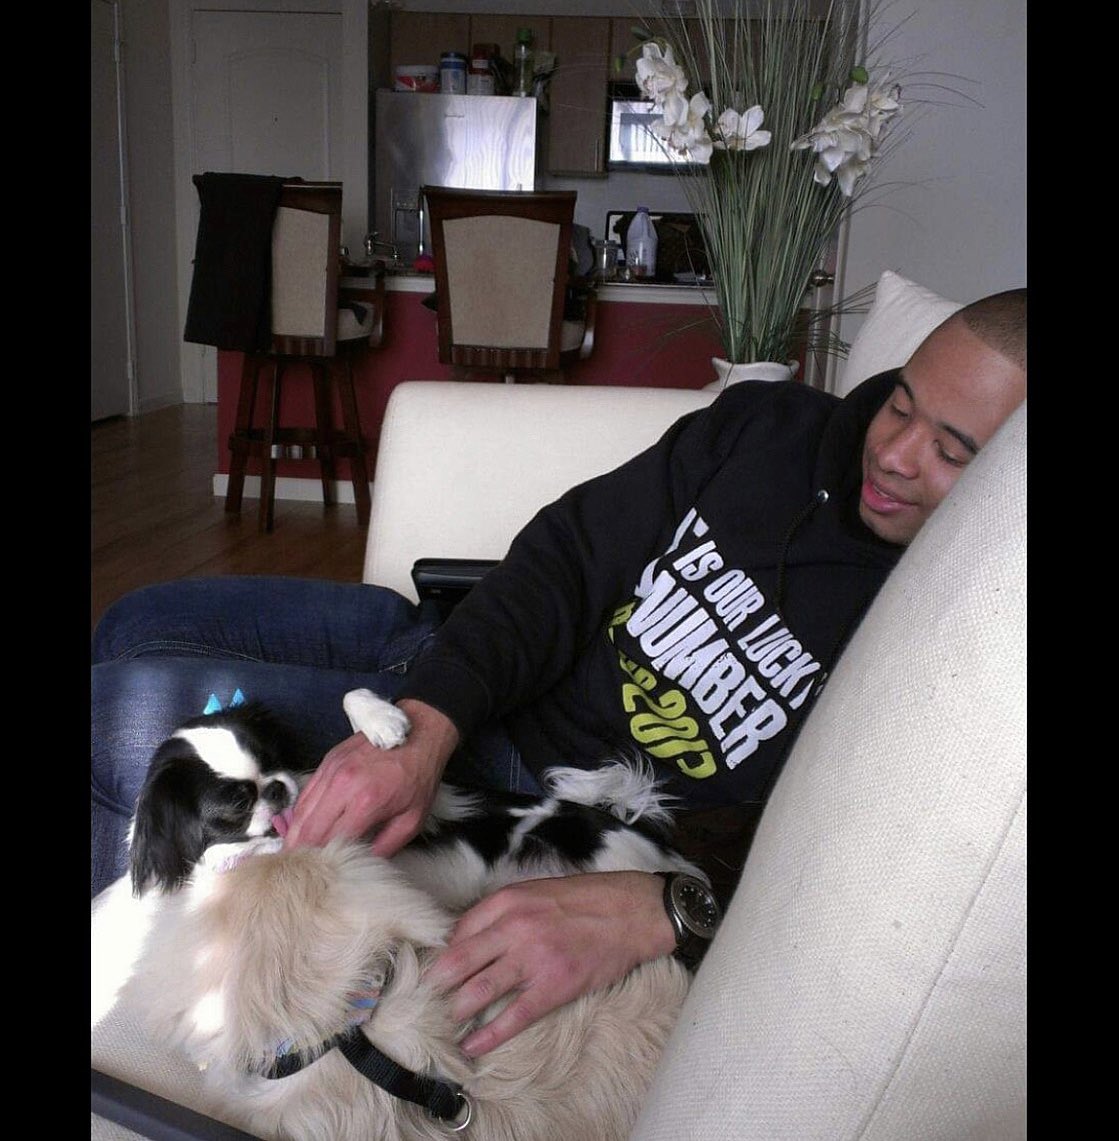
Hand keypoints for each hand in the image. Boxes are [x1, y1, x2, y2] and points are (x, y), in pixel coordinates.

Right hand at [282, 699, 458, 856]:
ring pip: (301, 812)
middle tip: (301, 869)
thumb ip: (386, 847)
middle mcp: (343, 785)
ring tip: (296, 853)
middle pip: (308, 829)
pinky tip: (303, 827)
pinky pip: (306, 794)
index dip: (323, 862)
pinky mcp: (327, 760)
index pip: (331, 842)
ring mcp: (332, 770)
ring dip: (297, 834)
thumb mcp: (412, 820)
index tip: (320, 876)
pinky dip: (302, 813)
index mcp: (366, 802)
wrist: (419, 733)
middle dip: (303, 852)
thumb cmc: (419, 778)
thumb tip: (362, 864)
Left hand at [425, 871, 676, 1056]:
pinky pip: (513, 1016)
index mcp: (509, 901)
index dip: (441, 952)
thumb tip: (472, 935)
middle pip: (459, 960)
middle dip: (436, 984)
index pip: (459, 930)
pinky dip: (489, 1034)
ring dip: (456, 1010)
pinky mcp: (554, 987)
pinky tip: (472, 1045)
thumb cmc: (587, 898)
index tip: (430, 968)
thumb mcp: (538, 890)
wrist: (632, 912)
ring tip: (442, 1022)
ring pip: (479, 990)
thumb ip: (505, 910)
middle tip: (422, 1000)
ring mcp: (534, 959)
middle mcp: (515, 928)